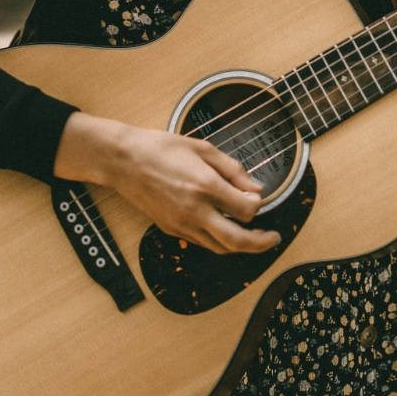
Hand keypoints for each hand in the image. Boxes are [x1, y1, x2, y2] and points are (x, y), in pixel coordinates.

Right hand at [52, 114, 278, 254]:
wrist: (123, 161)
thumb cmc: (160, 148)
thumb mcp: (202, 148)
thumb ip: (232, 169)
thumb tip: (255, 187)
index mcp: (205, 186)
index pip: (246, 209)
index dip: (258, 204)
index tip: (256, 196)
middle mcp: (195, 210)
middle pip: (237, 240)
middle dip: (261, 242)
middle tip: (273, 238)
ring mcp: (181, 224)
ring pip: (220, 247)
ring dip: (240, 245)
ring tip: (252, 237)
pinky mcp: (171, 229)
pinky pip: (202, 243)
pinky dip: (218, 240)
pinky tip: (224, 229)